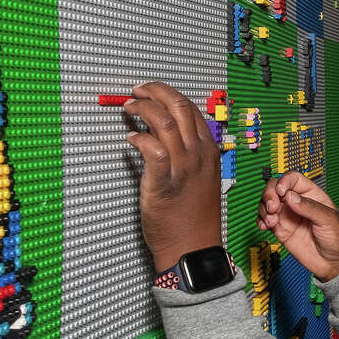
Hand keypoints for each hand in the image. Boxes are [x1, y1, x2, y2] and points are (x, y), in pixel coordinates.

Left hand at [123, 83, 222, 271]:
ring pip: (163, 121)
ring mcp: (182, 167)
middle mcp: (198, 154)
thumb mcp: (202, 178)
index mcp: (209, 151)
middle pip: (178, 106)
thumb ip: (188, 155)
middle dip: (154, 91)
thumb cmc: (194, 217)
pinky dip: (138, 138)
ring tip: (129, 109)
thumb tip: (162, 134)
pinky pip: (151, 148)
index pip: (191, 108)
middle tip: (136, 91)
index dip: (168, 93)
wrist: (192, 247)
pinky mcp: (163, 181)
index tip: (151, 91)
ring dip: (142, 108)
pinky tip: (130, 139)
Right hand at [257, 172, 338, 280]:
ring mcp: (288, 216)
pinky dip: (261, 220)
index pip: (293, 179)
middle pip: (276, 188)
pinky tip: (265, 225)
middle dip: (269, 194)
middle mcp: (297, 203)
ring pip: (267, 203)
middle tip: (272, 207)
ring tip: (271, 221)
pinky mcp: (281, 229)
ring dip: (264, 209)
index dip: (284, 181)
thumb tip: (290, 196)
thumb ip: (309, 207)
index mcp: (312, 195)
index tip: (281, 191)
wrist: (335, 264)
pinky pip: (265, 220)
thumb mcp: (329, 220)